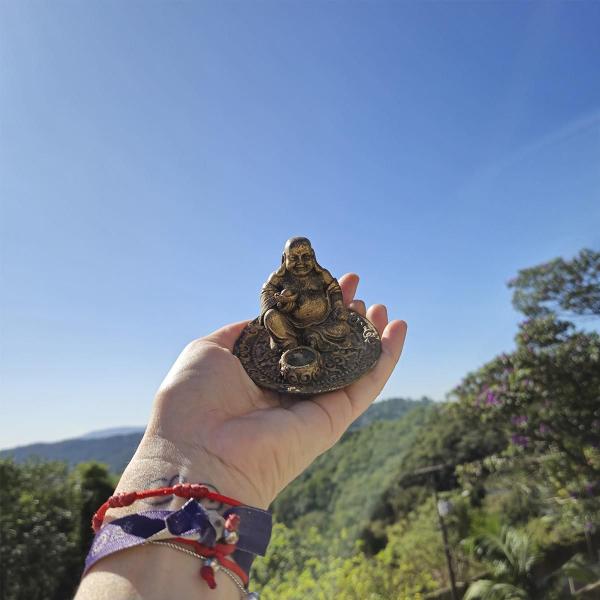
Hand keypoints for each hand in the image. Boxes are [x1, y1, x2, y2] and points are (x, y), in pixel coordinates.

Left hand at [116, 274, 406, 509]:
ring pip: (352, 364)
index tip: (325, 282)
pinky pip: (367, 384)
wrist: (198, 452)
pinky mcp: (333, 419)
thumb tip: (267, 317)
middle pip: (326, 347)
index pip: (295, 335)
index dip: (311, 309)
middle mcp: (289, 386)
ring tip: (380, 306)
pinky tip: (398, 330)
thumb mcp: (210, 349)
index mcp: (260, 371)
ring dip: (369, 334)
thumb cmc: (193, 399)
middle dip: (342, 316)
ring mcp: (313, 403)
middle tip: (357, 287)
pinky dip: (386, 358)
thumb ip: (243, 330)